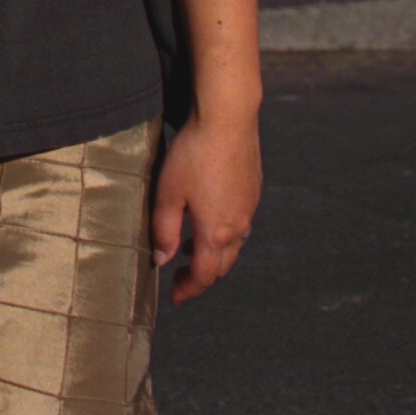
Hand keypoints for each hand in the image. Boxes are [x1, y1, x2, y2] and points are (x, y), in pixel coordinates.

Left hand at [150, 110, 262, 304]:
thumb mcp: (168, 193)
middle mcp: (238, 225)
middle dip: (202, 275)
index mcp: (216, 232)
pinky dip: (224, 230)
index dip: (188, 290)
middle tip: (180, 275)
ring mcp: (250, 206)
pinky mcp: (254, 188)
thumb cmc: (194, 154)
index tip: (174, 297)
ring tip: (191, 246)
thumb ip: (164, 230)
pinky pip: (240, 221)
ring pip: (234, 243)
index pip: (204, 276)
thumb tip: (162, 259)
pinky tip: (209, 214)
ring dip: (214, 252)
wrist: (229, 117)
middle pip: (223, 265)